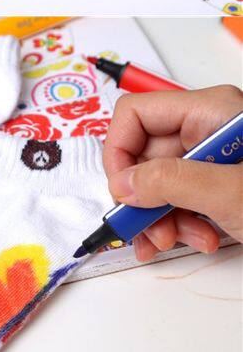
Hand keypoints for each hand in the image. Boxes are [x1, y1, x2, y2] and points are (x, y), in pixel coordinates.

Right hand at [103, 85, 242, 261]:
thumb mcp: (231, 194)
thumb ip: (172, 182)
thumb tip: (126, 183)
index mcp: (210, 110)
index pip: (136, 114)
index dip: (120, 151)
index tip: (122, 192)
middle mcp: (209, 127)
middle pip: (145, 152)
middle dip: (141, 196)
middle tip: (141, 230)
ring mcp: (215, 157)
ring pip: (159, 181)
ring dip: (159, 216)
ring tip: (175, 241)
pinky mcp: (221, 184)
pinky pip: (181, 198)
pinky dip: (179, 222)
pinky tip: (196, 240)